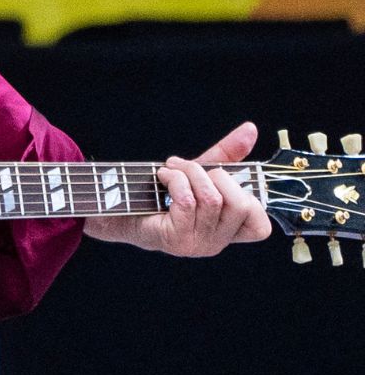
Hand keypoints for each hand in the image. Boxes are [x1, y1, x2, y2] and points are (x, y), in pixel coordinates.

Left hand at [86, 122, 271, 255]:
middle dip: (215, 175)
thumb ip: (227, 154)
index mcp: (227, 232)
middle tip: (188, 167)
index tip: (220, 180)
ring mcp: (197, 245)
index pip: (260, 228)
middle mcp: (216, 243)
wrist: (115, 208)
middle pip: (241, 205)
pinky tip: (163, 176)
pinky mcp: (176, 240)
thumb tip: (250, 129)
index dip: (250, 200)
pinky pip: (188, 202)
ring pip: (213, 199)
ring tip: (172, 169)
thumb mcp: (198, 172)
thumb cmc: (158, 192)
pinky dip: (175, 180)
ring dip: (190, 174)